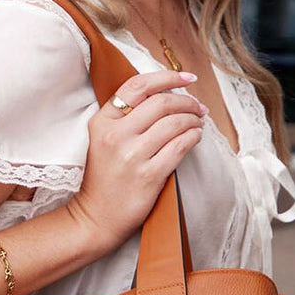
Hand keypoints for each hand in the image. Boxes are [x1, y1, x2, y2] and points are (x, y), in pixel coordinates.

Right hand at [65, 70, 206, 254]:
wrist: (96, 217)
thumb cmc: (104, 179)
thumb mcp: (102, 140)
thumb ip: (124, 118)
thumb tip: (164, 96)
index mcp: (101, 122)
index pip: (137, 86)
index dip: (166, 77)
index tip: (185, 78)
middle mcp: (115, 135)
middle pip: (161, 103)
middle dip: (186, 101)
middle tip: (197, 107)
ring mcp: (131, 155)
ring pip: (174, 123)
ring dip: (193, 119)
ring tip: (198, 123)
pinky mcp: (148, 175)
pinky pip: (180, 146)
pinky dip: (193, 137)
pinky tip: (195, 137)